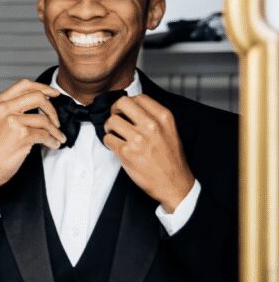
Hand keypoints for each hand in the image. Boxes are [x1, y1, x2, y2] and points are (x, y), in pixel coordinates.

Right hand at [0, 80, 66, 201]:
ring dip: (55, 129)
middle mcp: (4, 109)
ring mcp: (12, 121)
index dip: (43, 88)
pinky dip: (52, 140)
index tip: (53, 94)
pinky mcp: (21, 136)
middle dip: (52, 109)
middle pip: (38, 97)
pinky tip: (52, 144)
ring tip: (57, 136)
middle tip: (55, 119)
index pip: (24, 85)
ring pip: (44, 119)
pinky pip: (44, 135)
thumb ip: (11, 110)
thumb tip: (36, 106)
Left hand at [103, 94, 194, 211]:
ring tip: (115, 134)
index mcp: (164, 118)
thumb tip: (134, 108)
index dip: (128, 103)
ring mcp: (138, 139)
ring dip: (109, 128)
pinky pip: (108, 139)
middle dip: (115, 110)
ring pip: (111, 121)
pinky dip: (109, 142)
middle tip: (116, 118)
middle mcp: (151, 125)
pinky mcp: (126, 152)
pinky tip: (116, 146)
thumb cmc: (171, 159)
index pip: (139, 98)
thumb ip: (155, 118)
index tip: (126, 111)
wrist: (174, 183)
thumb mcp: (170, 131)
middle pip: (122, 103)